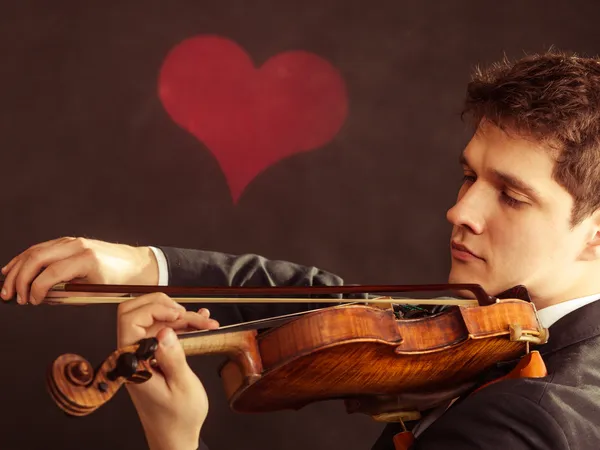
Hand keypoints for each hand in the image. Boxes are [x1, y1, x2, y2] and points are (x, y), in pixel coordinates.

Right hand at [1, 236, 158, 304]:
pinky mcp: (68, 241)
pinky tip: (12, 270)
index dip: (37, 289)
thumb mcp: (96, 293)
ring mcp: (72, 241)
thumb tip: (41, 298)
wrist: (136, 264)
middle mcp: (78, 246)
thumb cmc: (119, 281)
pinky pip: (41, 248)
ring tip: (7, 288)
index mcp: (87, 259)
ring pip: (35, 251)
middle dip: (20, 279)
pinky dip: (24, 259)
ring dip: (17, 269)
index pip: (53, 272)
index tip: (32, 302)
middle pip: (38, 258)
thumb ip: (67, 295)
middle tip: (11, 297)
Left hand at [118, 293, 218, 449]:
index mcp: (133, 363)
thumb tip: (164, 331)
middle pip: (138, 312)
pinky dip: (181, 325)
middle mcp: (133, 356)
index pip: (129, 319)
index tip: (179, 315)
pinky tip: (199, 324)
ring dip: (181, 317)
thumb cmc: (178, 418)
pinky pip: (162, 332)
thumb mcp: (182, 386)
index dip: (154, 309)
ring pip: (155, 320)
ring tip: (205, 323)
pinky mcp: (152, 357)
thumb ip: (173, 357)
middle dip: (166, 306)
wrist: (176, 436)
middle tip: (190, 315)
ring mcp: (142, 355)